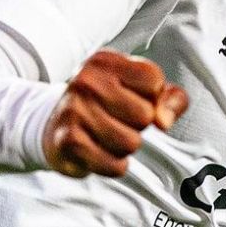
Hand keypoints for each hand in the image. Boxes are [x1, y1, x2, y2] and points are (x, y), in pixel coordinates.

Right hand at [43, 50, 188, 177]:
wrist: (54, 126)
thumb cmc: (108, 104)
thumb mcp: (141, 89)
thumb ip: (171, 99)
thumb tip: (164, 121)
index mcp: (105, 61)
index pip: (154, 81)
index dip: (154, 97)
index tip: (136, 98)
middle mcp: (86, 81)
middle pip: (145, 115)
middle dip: (140, 125)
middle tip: (120, 121)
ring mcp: (74, 110)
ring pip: (131, 142)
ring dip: (127, 146)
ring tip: (110, 137)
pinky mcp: (68, 142)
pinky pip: (114, 165)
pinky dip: (115, 165)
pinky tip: (102, 153)